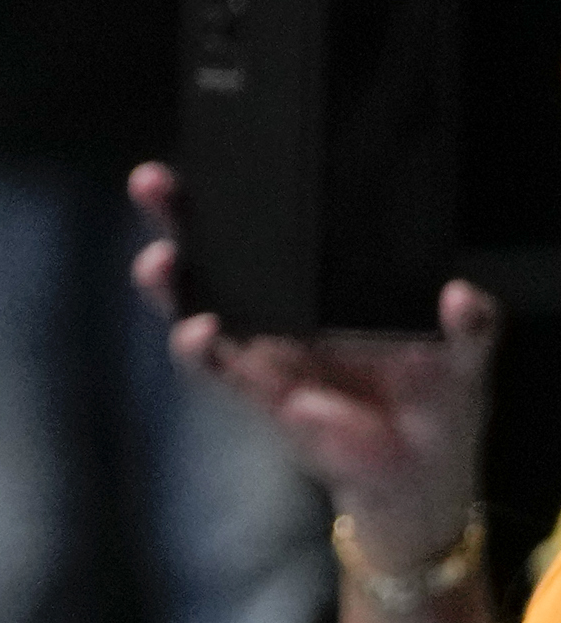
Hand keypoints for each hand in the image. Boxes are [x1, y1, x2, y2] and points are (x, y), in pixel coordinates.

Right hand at [131, 161, 498, 559]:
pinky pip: (210, 365)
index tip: (225, 153)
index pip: (276, 224)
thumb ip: (470, 325)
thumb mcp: (463, 354)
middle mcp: (279, 303)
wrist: (415, 470)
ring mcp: (257, 344)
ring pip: (192, 302)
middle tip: (153, 183)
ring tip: (160, 261)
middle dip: (175, 214)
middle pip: (211, 250)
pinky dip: (199, 348)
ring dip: (167, 280)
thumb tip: (459, 296)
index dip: (243, 191)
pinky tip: (201, 331)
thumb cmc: (433, 397)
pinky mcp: (250, 388)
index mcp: (328, 281)